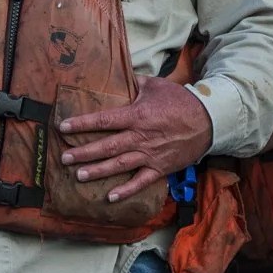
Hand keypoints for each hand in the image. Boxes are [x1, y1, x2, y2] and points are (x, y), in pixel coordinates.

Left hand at [55, 75, 212, 200]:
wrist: (209, 120)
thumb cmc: (181, 101)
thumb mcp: (156, 85)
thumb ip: (135, 82)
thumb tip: (120, 75)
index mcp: (137, 116)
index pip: (104, 120)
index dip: (82, 124)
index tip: (63, 127)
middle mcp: (140, 137)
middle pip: (106, 146)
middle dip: (83, 152)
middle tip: (64, 158)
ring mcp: (149, 154)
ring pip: (119, 165)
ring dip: (98, 171)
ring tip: (79, 176)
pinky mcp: (160, 168)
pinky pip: (141, 181)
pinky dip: (126, 190)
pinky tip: (110, 197)